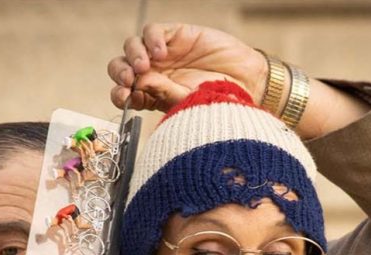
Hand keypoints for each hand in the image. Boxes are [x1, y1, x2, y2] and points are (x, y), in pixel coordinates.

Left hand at [107, 22, 368, 137]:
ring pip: (133, 47)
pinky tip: (161, 52)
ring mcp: (164, 54)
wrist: (250, 87)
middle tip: (130, 80)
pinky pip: (153, 31)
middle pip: (122, 68)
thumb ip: (164, 96)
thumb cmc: (220, 105)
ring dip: (133, 55)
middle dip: (121, 73)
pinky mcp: (177, 36)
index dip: (120, 93)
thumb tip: (138, 85)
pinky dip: (151, 39)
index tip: (125, 97)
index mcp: (152, 96)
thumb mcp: (190, 107)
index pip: (125, 93)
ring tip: (145, 65)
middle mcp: (154, 74)